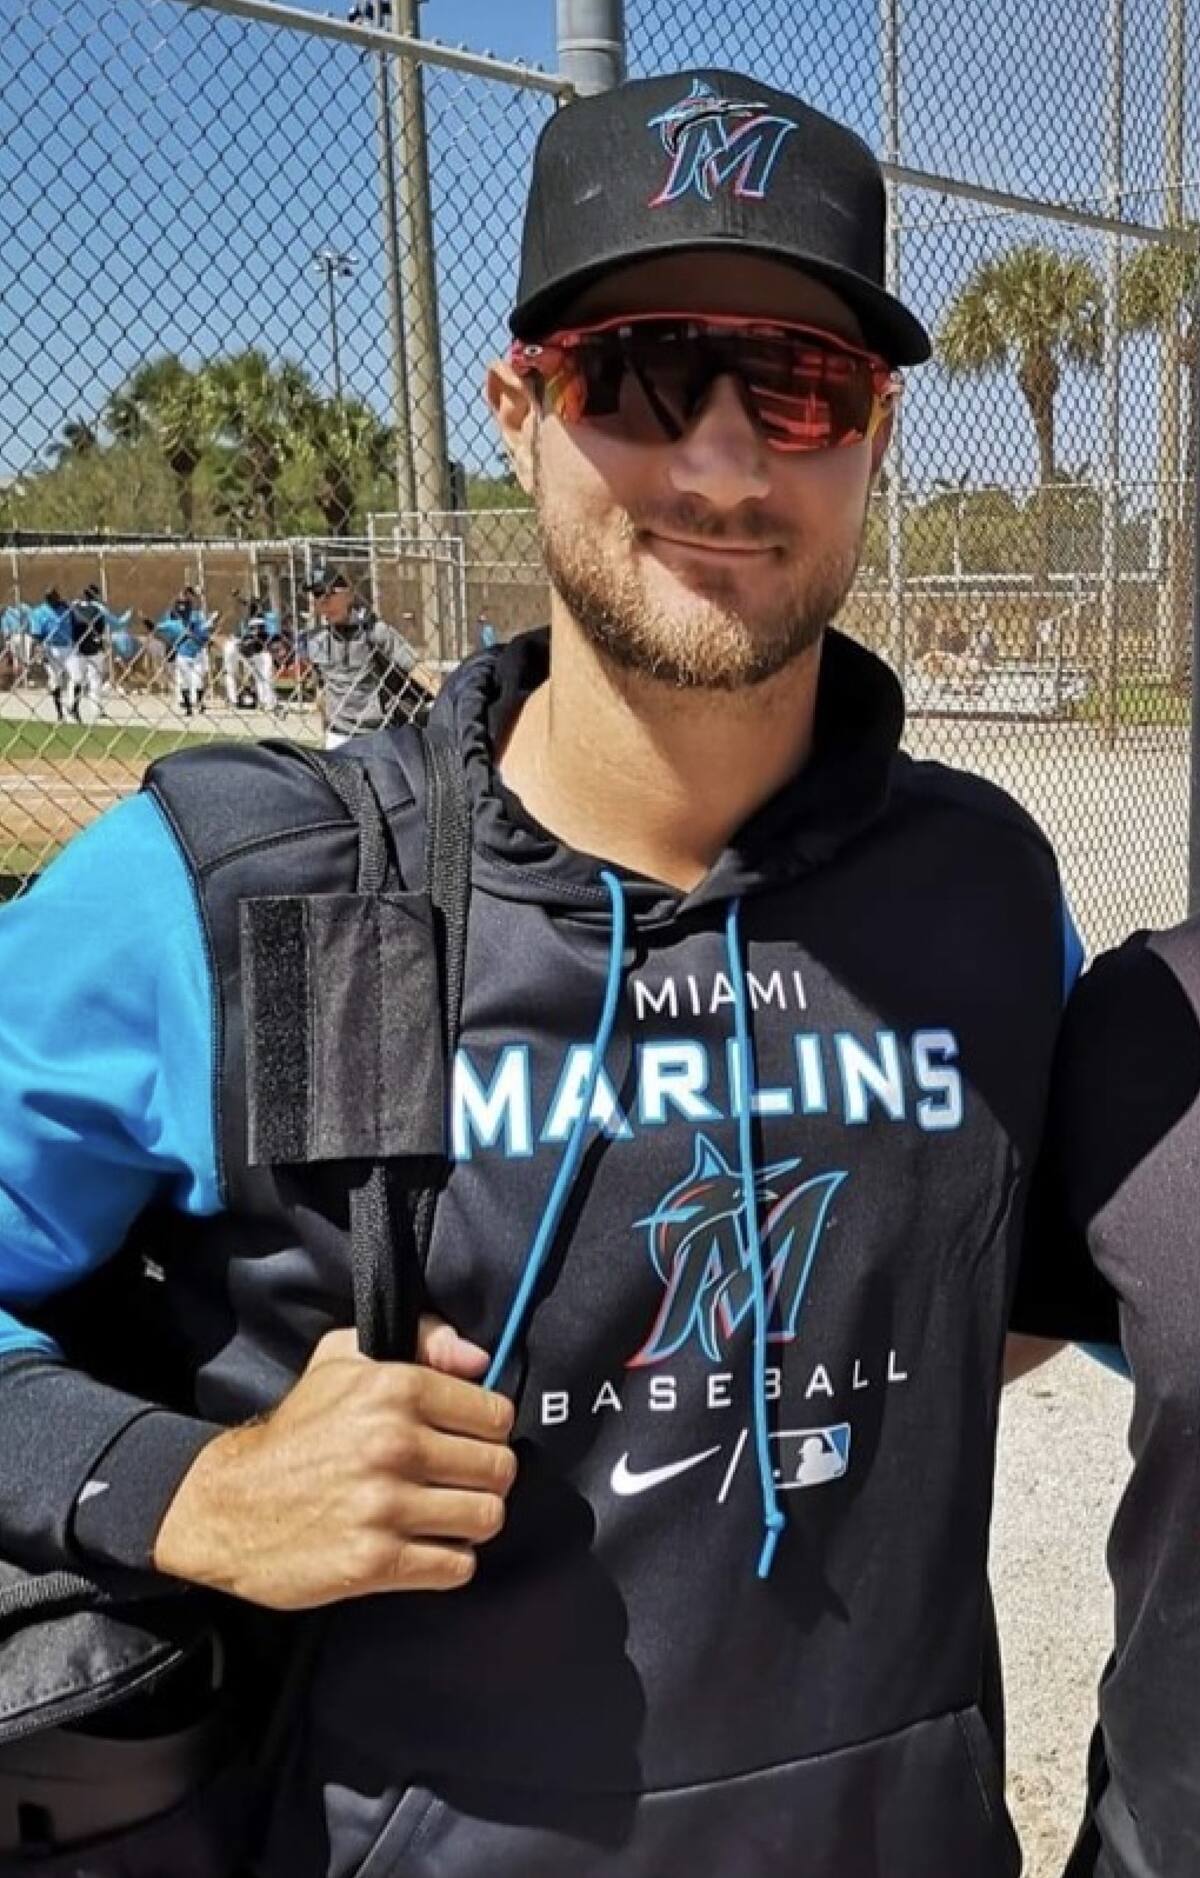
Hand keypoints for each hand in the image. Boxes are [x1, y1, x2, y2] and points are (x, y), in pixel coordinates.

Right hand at [153, 1317, 513, 1609]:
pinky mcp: (375, 1561)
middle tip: (458, 1482)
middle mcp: (394, 1443)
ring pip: (487, 1518)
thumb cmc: (297, 1431)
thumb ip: (422, 1341)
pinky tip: (424, 1546)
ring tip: (444, 1514)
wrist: (229, 1505)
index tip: (468, 1440)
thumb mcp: (344, 1359)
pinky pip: (457, 1566)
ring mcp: (385, 1506)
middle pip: (500, 1469)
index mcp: (394, 1388)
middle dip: (486, 1477)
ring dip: (472, 1521)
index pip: (496, 1414)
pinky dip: (449, 1561)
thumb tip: (480, 1360)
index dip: (488, 1429)